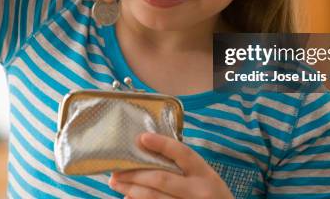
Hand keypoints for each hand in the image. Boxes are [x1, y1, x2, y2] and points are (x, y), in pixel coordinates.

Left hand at [108, 132, 233, 198]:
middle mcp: (199, 191)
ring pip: (154, 198)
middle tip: (116, 171)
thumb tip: (150, 153)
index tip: (142, 137)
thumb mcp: (207, 179)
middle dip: (134, 174)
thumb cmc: (213, 197)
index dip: (162, 144)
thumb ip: (186, 168)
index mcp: (205, 174)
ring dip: (131, 190)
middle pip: (161, 178)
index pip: (183, 154)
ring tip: (117, 184)